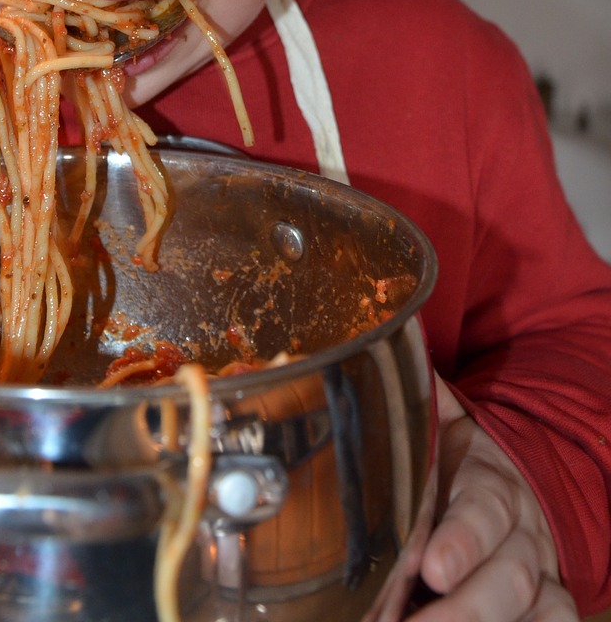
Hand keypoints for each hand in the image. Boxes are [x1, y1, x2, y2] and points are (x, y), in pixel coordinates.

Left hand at [413, 374, 577, 620]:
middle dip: (465, 611)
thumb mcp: (442, 421)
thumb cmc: (459, 456)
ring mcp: (540, 576)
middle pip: (507, 577)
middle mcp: (522, 532)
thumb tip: (383, 337)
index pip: (483, 510)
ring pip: (532, 612)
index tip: (432, 566)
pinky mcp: (549, 609)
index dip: (461, 540)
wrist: (521, 478)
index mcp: (490, 478)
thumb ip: (415, 393)